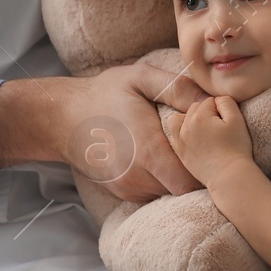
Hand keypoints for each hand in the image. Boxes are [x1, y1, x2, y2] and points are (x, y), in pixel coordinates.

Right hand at [0, 63, 207, 203]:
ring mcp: (128, 188)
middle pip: (182, 189)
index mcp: (147, 152)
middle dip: (193, 170)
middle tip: (197, 146)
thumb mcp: (141, 78)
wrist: (61, 117)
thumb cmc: (104, 94)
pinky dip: (161, 178)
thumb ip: (177, 89)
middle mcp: (137, 178)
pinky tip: (158, 156)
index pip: (190, 181)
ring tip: (177, 148)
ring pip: (168, 192)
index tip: (207, 147)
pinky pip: (153, 191)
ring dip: (177, 174)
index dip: (204, 167)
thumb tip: (209, 102)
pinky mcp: (122, 191)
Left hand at [164, 95, 254, 187]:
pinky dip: (182, 132)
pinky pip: (174, 135)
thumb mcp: (237, 120)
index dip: (221, 109)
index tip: (227, 122)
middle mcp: (185, 127)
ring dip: (189, 119)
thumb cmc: (236, 148)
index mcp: (199, 117)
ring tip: (203, 129)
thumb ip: (226, 102)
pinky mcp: (180, 152)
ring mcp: (180, 140)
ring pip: (179, 119)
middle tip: (219, 127)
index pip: (209, 101)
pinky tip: (194, 138)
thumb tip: (217, 100)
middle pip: (194, 108)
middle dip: (206, 113)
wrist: (228, 176)